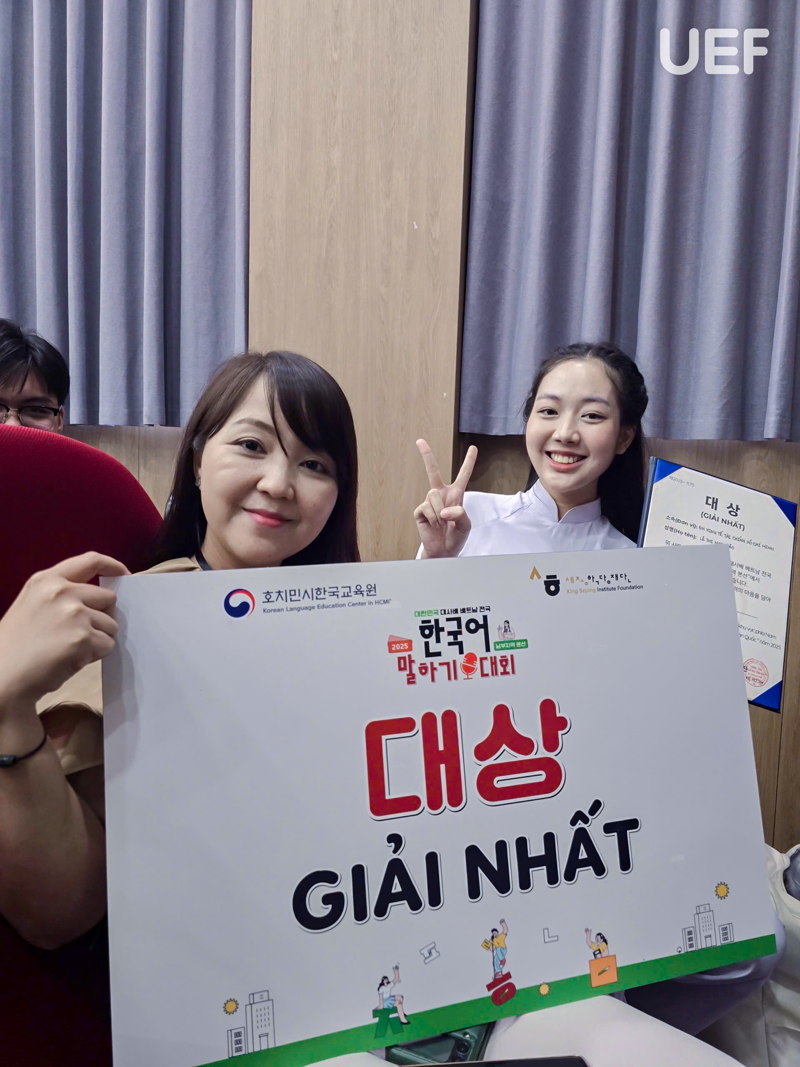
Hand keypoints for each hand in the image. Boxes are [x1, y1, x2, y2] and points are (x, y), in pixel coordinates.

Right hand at [0, 552, 128, 710]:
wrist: (2, 676)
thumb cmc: (15, 646)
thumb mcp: (32, 605)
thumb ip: (62, 596)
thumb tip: (100, 599)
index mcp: (46, 580)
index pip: (90, 561)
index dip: (113, 566)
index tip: (124, 574)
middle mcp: (62, 592)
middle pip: (109, 598)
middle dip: (103, 616)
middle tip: (81, 634)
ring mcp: (74, 614)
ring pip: (111, 625)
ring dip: (99, 639)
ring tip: (70, 649)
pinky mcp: (83, 638)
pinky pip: (108, 645)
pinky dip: (96, 655)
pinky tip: (71, 660)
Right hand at [413, 440, 476, 558]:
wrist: (443, 550)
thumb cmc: (456, 536)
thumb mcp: (466, 525)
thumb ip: (460, 514)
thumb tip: (444, 510)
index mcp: (456, 495)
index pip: (463, 475)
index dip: (469, 461)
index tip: (473, 448)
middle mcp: (441, 495)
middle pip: (433, 471)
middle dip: (426, 455)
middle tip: (420, 441)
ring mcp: (429, 502)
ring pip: (433, 494)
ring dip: (440, 511)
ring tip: (442, 522)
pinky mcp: (420, 511)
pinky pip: (426, 508)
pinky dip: (433, 518)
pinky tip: (434, 525)